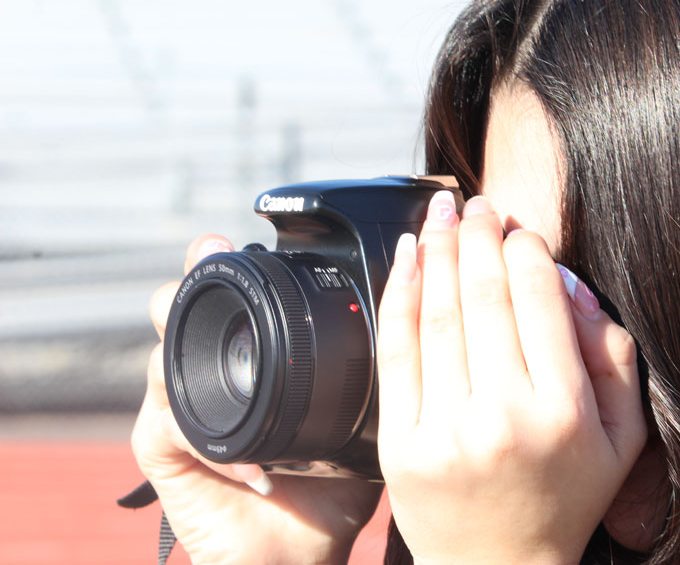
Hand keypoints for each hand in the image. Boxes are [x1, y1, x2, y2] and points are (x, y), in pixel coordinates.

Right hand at [131, 235, 381, 564]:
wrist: (301, 550)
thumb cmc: (333, 481)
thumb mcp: (363, 413)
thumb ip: (381, 365)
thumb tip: (422, 303)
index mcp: (253, 356)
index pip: (230, 296)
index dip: (222, 262)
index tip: (235, 239)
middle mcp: (213, 373)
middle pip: (181, 310)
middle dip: (187, 281)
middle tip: (207, 257)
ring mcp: (183, 411)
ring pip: (162, 358)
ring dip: (178, 342)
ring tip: (198, 339)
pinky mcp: (167, 458)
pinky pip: (168, 431)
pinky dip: (207, 439)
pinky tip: (250, 459)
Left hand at [376, 193, 646, 563]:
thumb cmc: (565, 499)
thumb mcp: (623, 439)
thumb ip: (614, 358)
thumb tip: (570, 285)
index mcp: (564, 410)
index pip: (539, 298)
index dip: (526, 247)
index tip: (518, 227)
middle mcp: (505, 416)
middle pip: (484, 295)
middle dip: (479, 235)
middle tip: (474, 203)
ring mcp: (447, 430)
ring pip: (438, 314)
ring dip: (439, 250)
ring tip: (440, 213)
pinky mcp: (401, 444)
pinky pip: (396, 352)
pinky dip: (399, 295)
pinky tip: (406, 257)